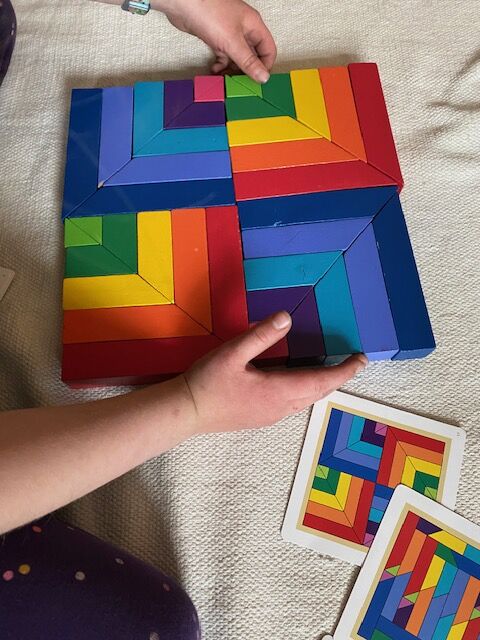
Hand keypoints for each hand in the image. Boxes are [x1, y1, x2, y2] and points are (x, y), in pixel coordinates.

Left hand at [153, 0, 275, 82]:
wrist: (182, 4)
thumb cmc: (208, 11)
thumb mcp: (233, 42)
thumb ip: (248, 61)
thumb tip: (263, 77)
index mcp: (253, 26)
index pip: (268, 50)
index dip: (265, 66)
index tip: (257, 81)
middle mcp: (243, 29)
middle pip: (252, 56)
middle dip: (246, 70)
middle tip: (240, 83)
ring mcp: (229, 34)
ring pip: (237, 58)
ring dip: (232, 70)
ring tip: (226, 79)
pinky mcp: (215, 38)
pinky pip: (223, 56)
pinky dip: (220, 65)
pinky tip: (215, 70)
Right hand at [182, 311, 367, 433]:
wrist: (185, 413)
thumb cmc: (208, 382)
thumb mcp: (233, 352)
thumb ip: (261, 335)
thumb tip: (288, 318)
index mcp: (279, 391)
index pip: (322, 380)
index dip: (344, 370)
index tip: (362, 359)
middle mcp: (281, 407)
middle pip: (318, 392)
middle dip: (338, 377)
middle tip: (352, 362)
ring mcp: (271, 415)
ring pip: (306, 400)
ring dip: (321, 384)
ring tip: (330, 369)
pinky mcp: (261, 417)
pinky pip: (294, 404)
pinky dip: (306, 390)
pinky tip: (298, 381)